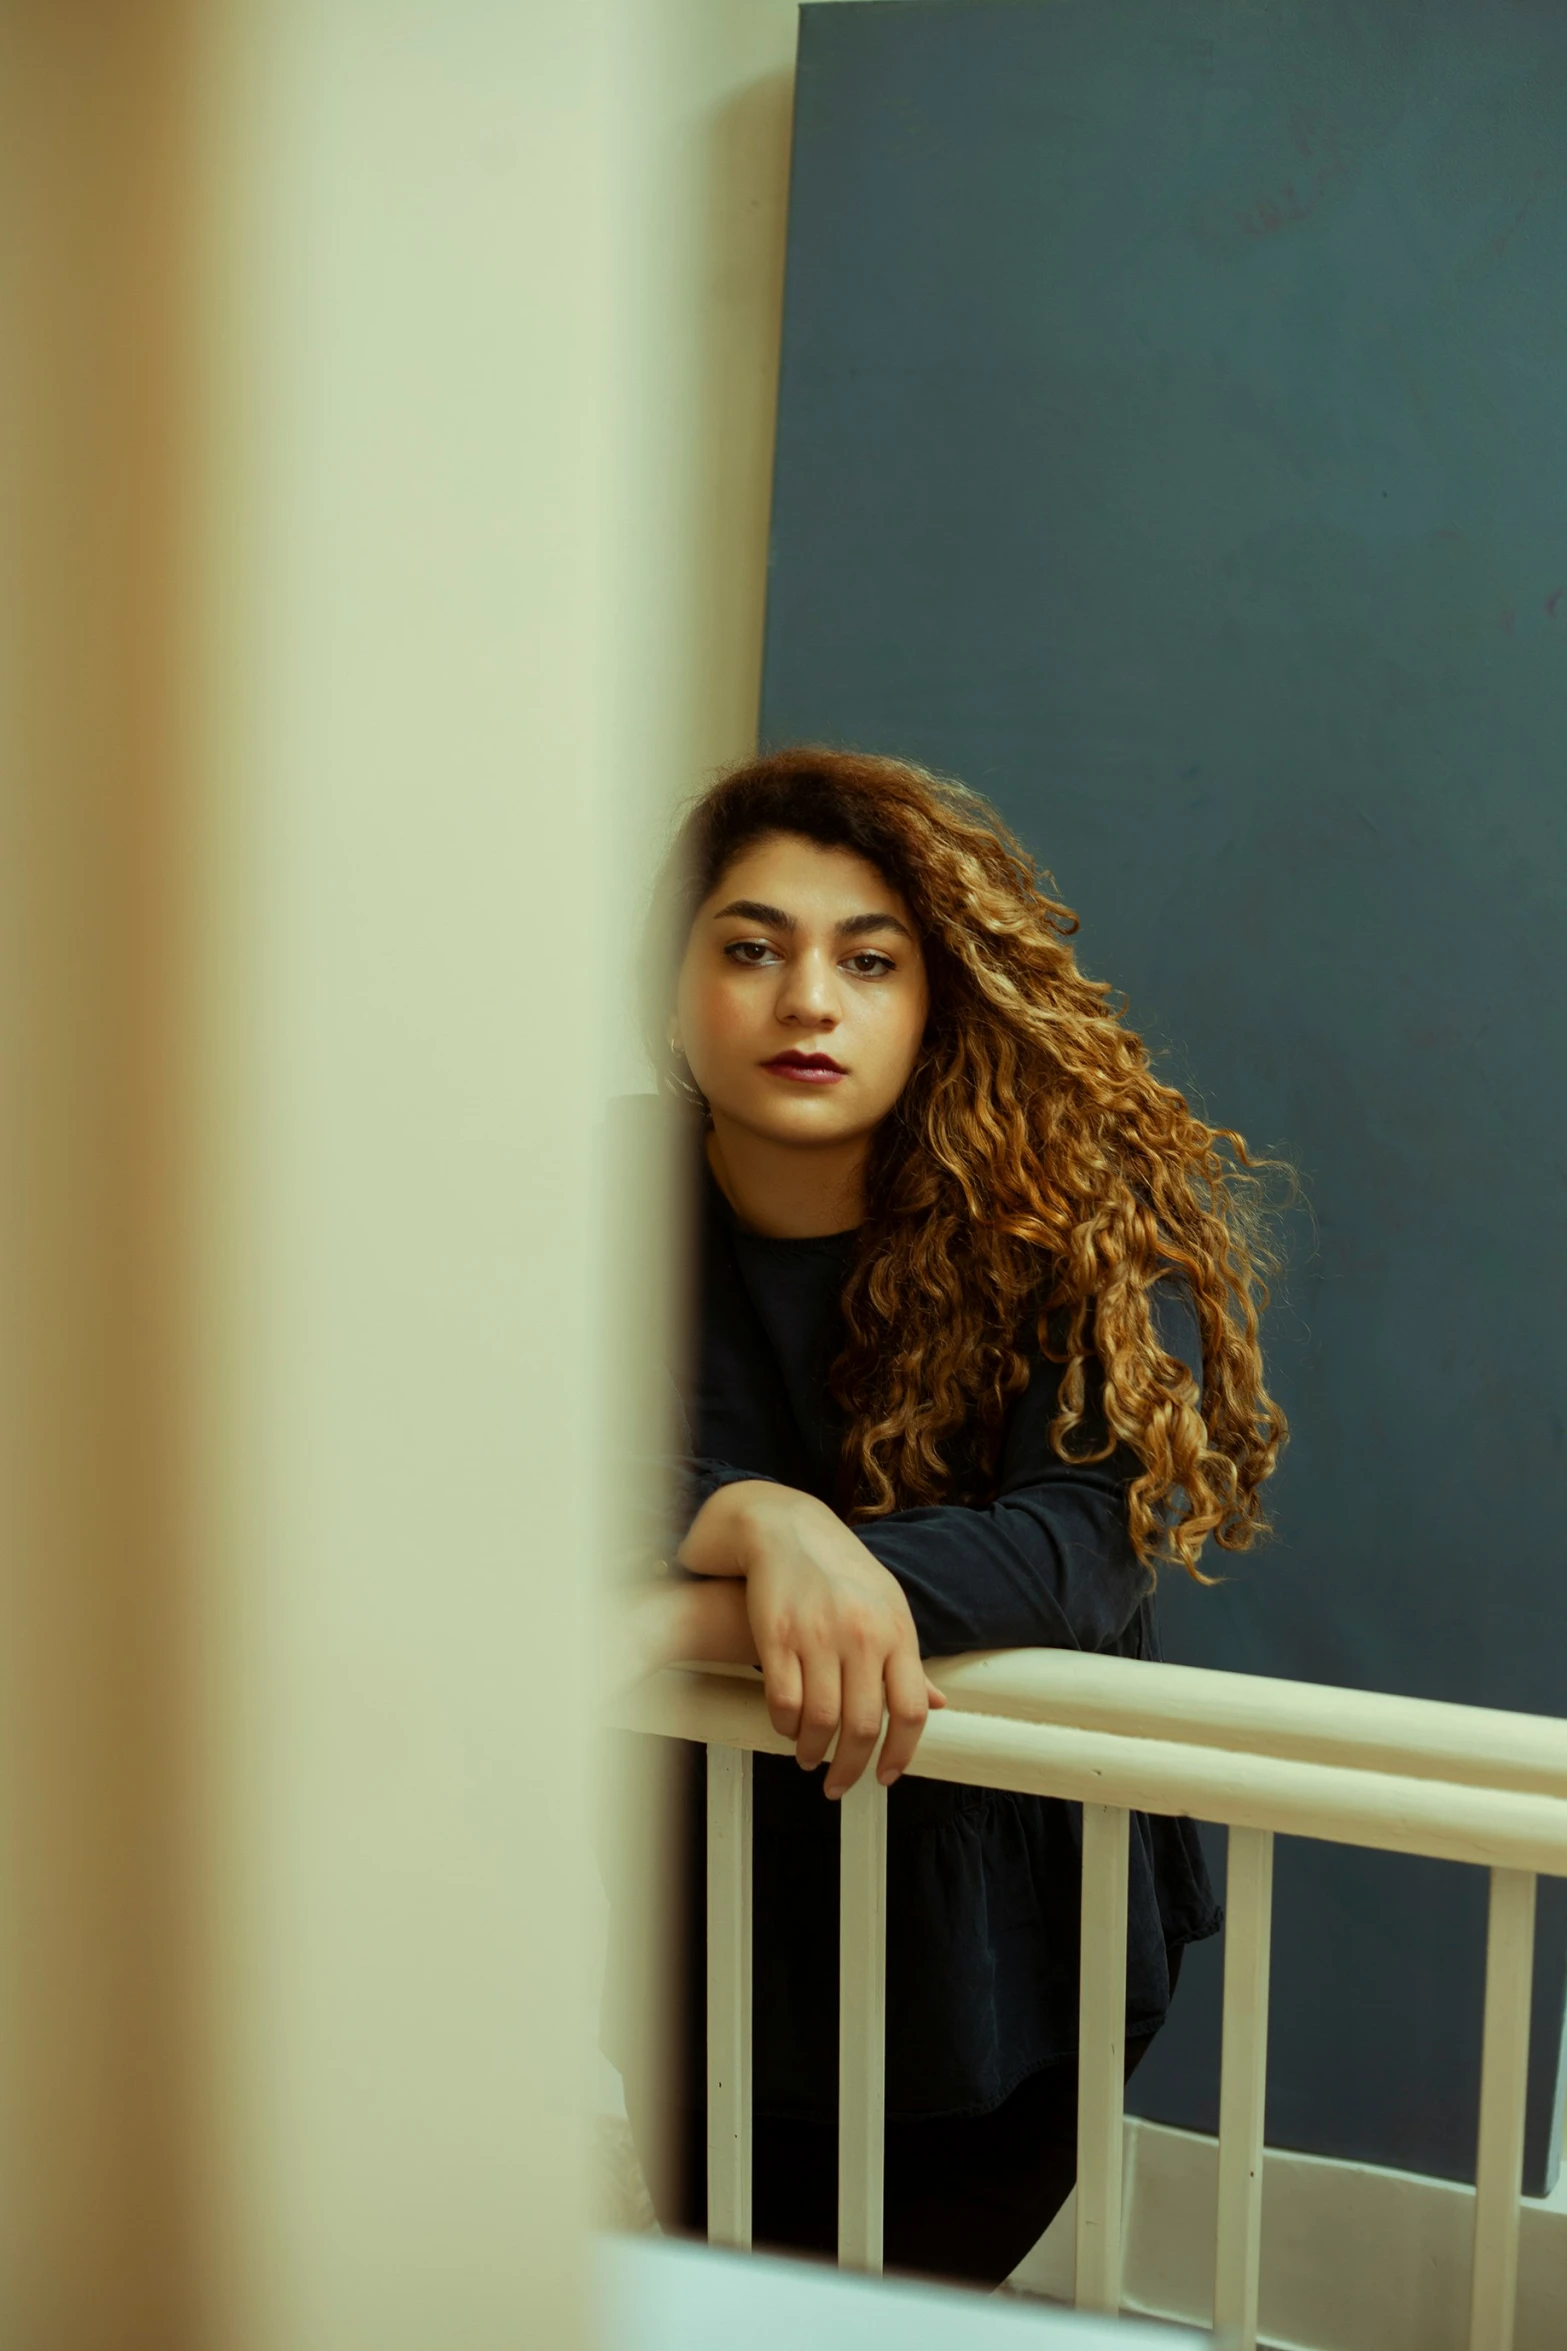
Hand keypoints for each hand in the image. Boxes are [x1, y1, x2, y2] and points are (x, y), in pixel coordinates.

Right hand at [677, 1482, 944, 1797]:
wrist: (787, 1528)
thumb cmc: (841, 1571)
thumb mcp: (887, 1606)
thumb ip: (908, 1659)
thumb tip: (936, 1704)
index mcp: (896, 1631)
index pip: (911, 1710)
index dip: (900, 1754)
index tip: (886, 1777)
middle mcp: (861, 1635)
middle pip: (864, 1724)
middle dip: (851, 1767)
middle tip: (840, 1783)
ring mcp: (818, 1634)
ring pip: (821, 1721)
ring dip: (814, 1751)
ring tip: (810, 1756)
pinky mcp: (776, 1634)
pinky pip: (784, 1700)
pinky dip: (785, 1725)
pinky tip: (788, 1727)